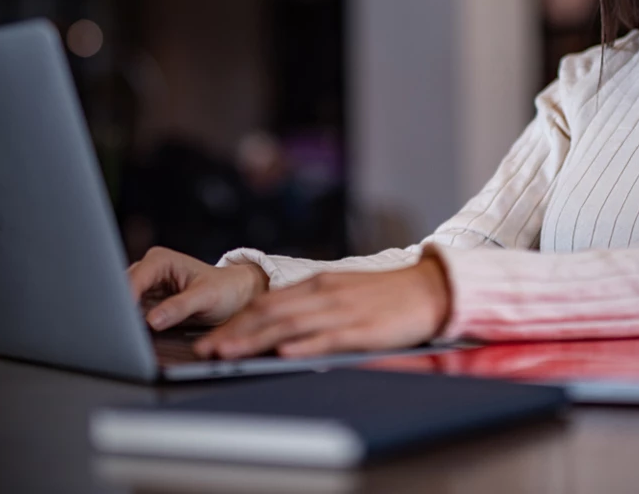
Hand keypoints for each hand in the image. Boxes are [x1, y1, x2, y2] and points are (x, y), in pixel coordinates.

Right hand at [127, 246, 268, 329]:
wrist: (234, 295)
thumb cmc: (223, 290)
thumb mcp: (205, 298)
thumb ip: (178, 308)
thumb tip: (151, 321)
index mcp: (160, 260)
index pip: (133, 280)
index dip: (124, 300)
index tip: (122, 321)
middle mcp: (149, 270)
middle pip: (123, 290)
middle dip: (121, 310)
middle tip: (121, 333)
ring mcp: (146, 287)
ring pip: (124, 303)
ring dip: (125, 318)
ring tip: (127, 336)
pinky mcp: (147, 302)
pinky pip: (132, 314)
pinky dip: (132, 324)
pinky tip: (135, 335)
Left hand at [195, 256, 451, 358]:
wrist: (432, 289)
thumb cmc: (385, 297)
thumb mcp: (341, 293)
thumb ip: (311, 307)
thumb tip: (278, 328)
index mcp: (317, 284)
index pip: (266, 303)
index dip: (235, 321)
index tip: (211, 337)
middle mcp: (323, 294)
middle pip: (269, 314)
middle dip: (234, 333)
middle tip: (206, 349)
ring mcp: (342, 311)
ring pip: (290, 326)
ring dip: (255, 341)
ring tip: (229, 354)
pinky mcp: (363, 329)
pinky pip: (328, 338)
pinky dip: (304, 346)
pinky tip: (284, 354)